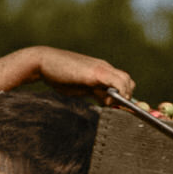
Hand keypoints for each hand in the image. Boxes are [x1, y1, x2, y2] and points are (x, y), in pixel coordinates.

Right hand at [0, 46, 133, 104]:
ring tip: (109, 104)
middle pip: (128, 81)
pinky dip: (119, 93)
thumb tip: (106, 103)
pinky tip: (107, 101)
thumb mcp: (80, 87)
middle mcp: (105, 68)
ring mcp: (102, 68)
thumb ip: (94, 93)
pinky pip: (118, 83)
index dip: (126, 97)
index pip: (123, 83)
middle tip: (114, 108)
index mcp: (102, 71)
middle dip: (127, 98)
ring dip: (123, 96)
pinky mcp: (96, 72)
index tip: (122, 110)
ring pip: (126, 81)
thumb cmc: (58, 76)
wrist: (43, 62)